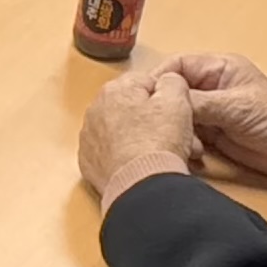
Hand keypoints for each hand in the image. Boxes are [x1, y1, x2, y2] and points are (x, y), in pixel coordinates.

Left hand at [77, 67, 203, 208]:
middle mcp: (96, 110)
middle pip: (134, 109)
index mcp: (115, 89)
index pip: (146, 83)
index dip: (167, 99)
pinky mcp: (89, 163)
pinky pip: (113, 153)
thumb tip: (167, 81)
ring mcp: (90, 138)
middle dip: (156, 121)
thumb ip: (172, 81)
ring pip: (124, 132)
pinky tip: (142, 166)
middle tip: (176, 137)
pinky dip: (126, 158)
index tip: (177, 114)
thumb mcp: (177, 100)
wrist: (141, 185)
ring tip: (162, 155)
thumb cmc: (158, 143)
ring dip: (142, 139)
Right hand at [163, 53, 266, 194]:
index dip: (159, 80)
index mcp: (217, 69)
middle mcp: (210, 87)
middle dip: (164, 109)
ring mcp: (210, 112)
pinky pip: (186, 135)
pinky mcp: (211, 134)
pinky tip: (188, 153)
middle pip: (173, 92)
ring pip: (176, 116)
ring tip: (180, 142)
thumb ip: (200, 103)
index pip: (177, 67)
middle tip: (155, 125)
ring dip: (174, 129)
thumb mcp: (236, 107)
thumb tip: (166, 102)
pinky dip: (183, 143)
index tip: (144, 98)